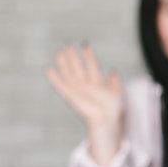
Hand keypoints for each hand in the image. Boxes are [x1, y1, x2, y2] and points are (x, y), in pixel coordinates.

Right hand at [46, 44, 124, 164]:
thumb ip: (115, 82)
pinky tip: (49, 70)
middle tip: (68, 46)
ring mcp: (78, 90)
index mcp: (98, 84)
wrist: (107, 120)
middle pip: (78, 68)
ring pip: (69, 74)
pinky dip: (55, 78)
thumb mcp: (118, 93)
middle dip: (73, 58)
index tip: (85, 46)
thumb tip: (113, 71)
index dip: (88, 56)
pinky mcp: (71, 96)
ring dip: (64, 64)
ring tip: (60, 53)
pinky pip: (61, 85)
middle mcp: (86, 86)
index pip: (92, 66)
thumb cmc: (114, 110)